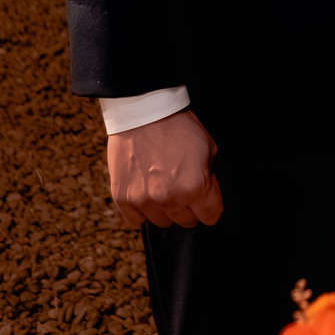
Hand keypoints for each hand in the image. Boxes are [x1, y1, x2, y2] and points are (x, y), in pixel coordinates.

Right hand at [107, 108, 222, 229]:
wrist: (144, 112)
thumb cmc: (178, 126)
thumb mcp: (208, 146)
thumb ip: (210, 177)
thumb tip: (208, 194)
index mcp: (195, 186)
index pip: (211, 216)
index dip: (211, 205)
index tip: (207, 199)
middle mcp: (169, 198)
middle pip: (187, 221)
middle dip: (189, 206)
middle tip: (183, 185)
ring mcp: (144, 200)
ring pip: (163, 222)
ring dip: (166, 208)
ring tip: (163, 184)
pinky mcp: (123, 198)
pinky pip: (137, 220)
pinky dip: (143, 209)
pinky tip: (146, 190)